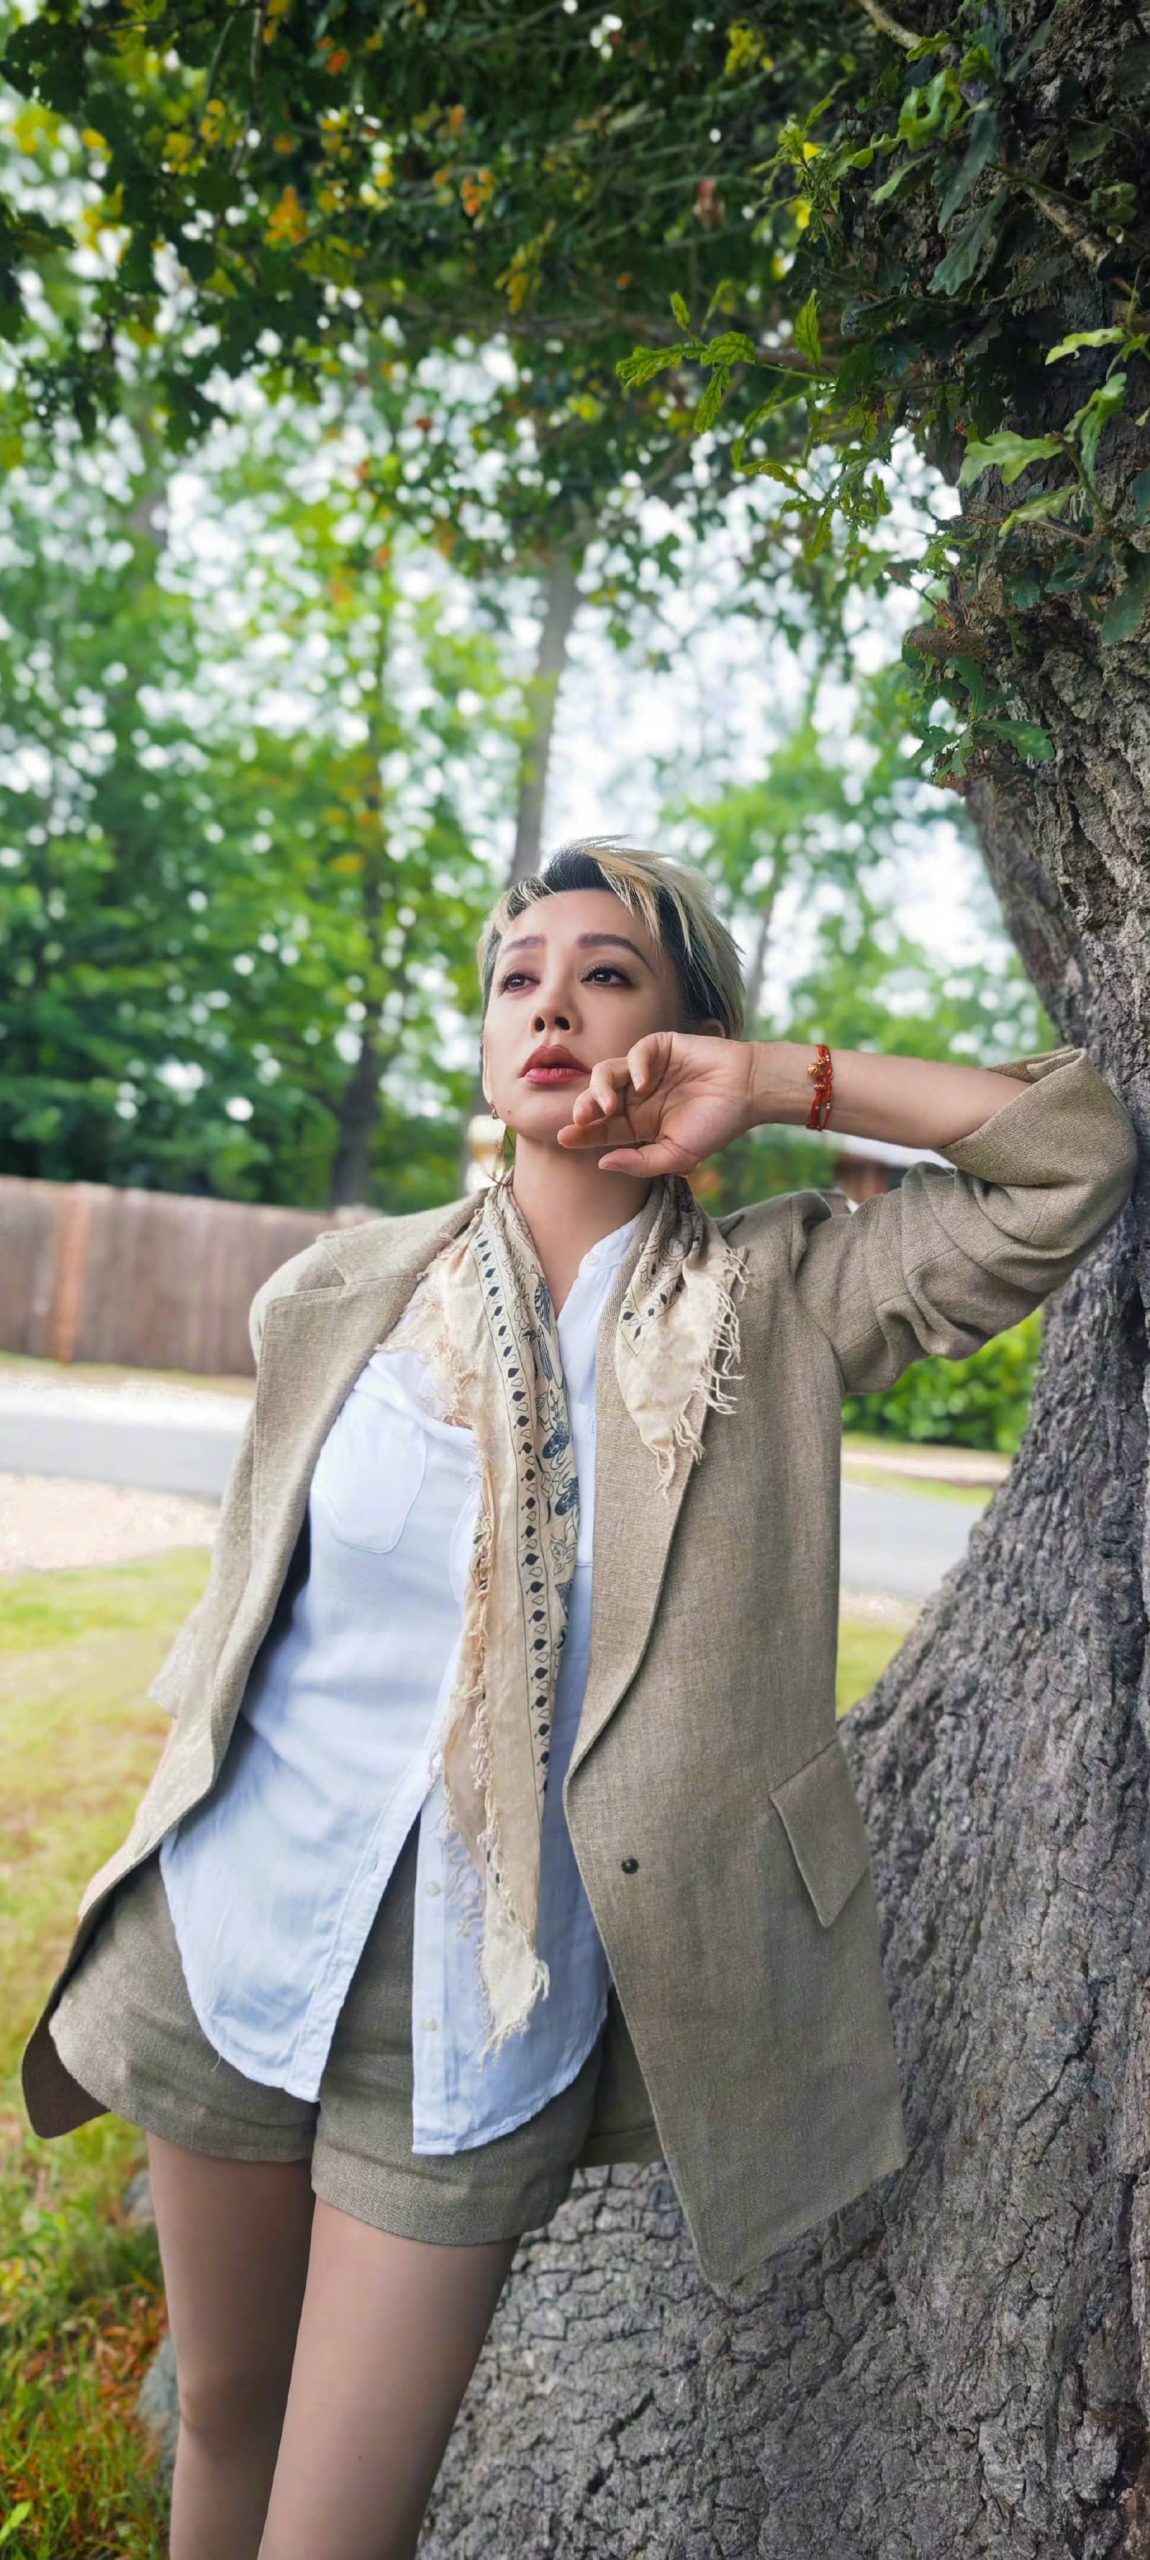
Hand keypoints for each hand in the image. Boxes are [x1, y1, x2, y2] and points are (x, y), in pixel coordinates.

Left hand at [555, 1032, 757, 1175]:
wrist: (748, 1092)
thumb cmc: (716, 1126)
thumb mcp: (677, 1155)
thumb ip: (640, 1163)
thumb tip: (602, 1163)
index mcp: (639, 1122)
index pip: (603, 1128)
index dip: (583, 1132)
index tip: (565, 1137)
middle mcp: (638, 1096)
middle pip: (598, 1099)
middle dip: (584, 1109)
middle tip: (581, 1119)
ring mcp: (648, 1070)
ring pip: (607, 1073)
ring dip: (601, 1088)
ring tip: (609, 1105)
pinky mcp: (661, 1047)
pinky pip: (636, 1053)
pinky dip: (634, 1066)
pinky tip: (644, 1083)